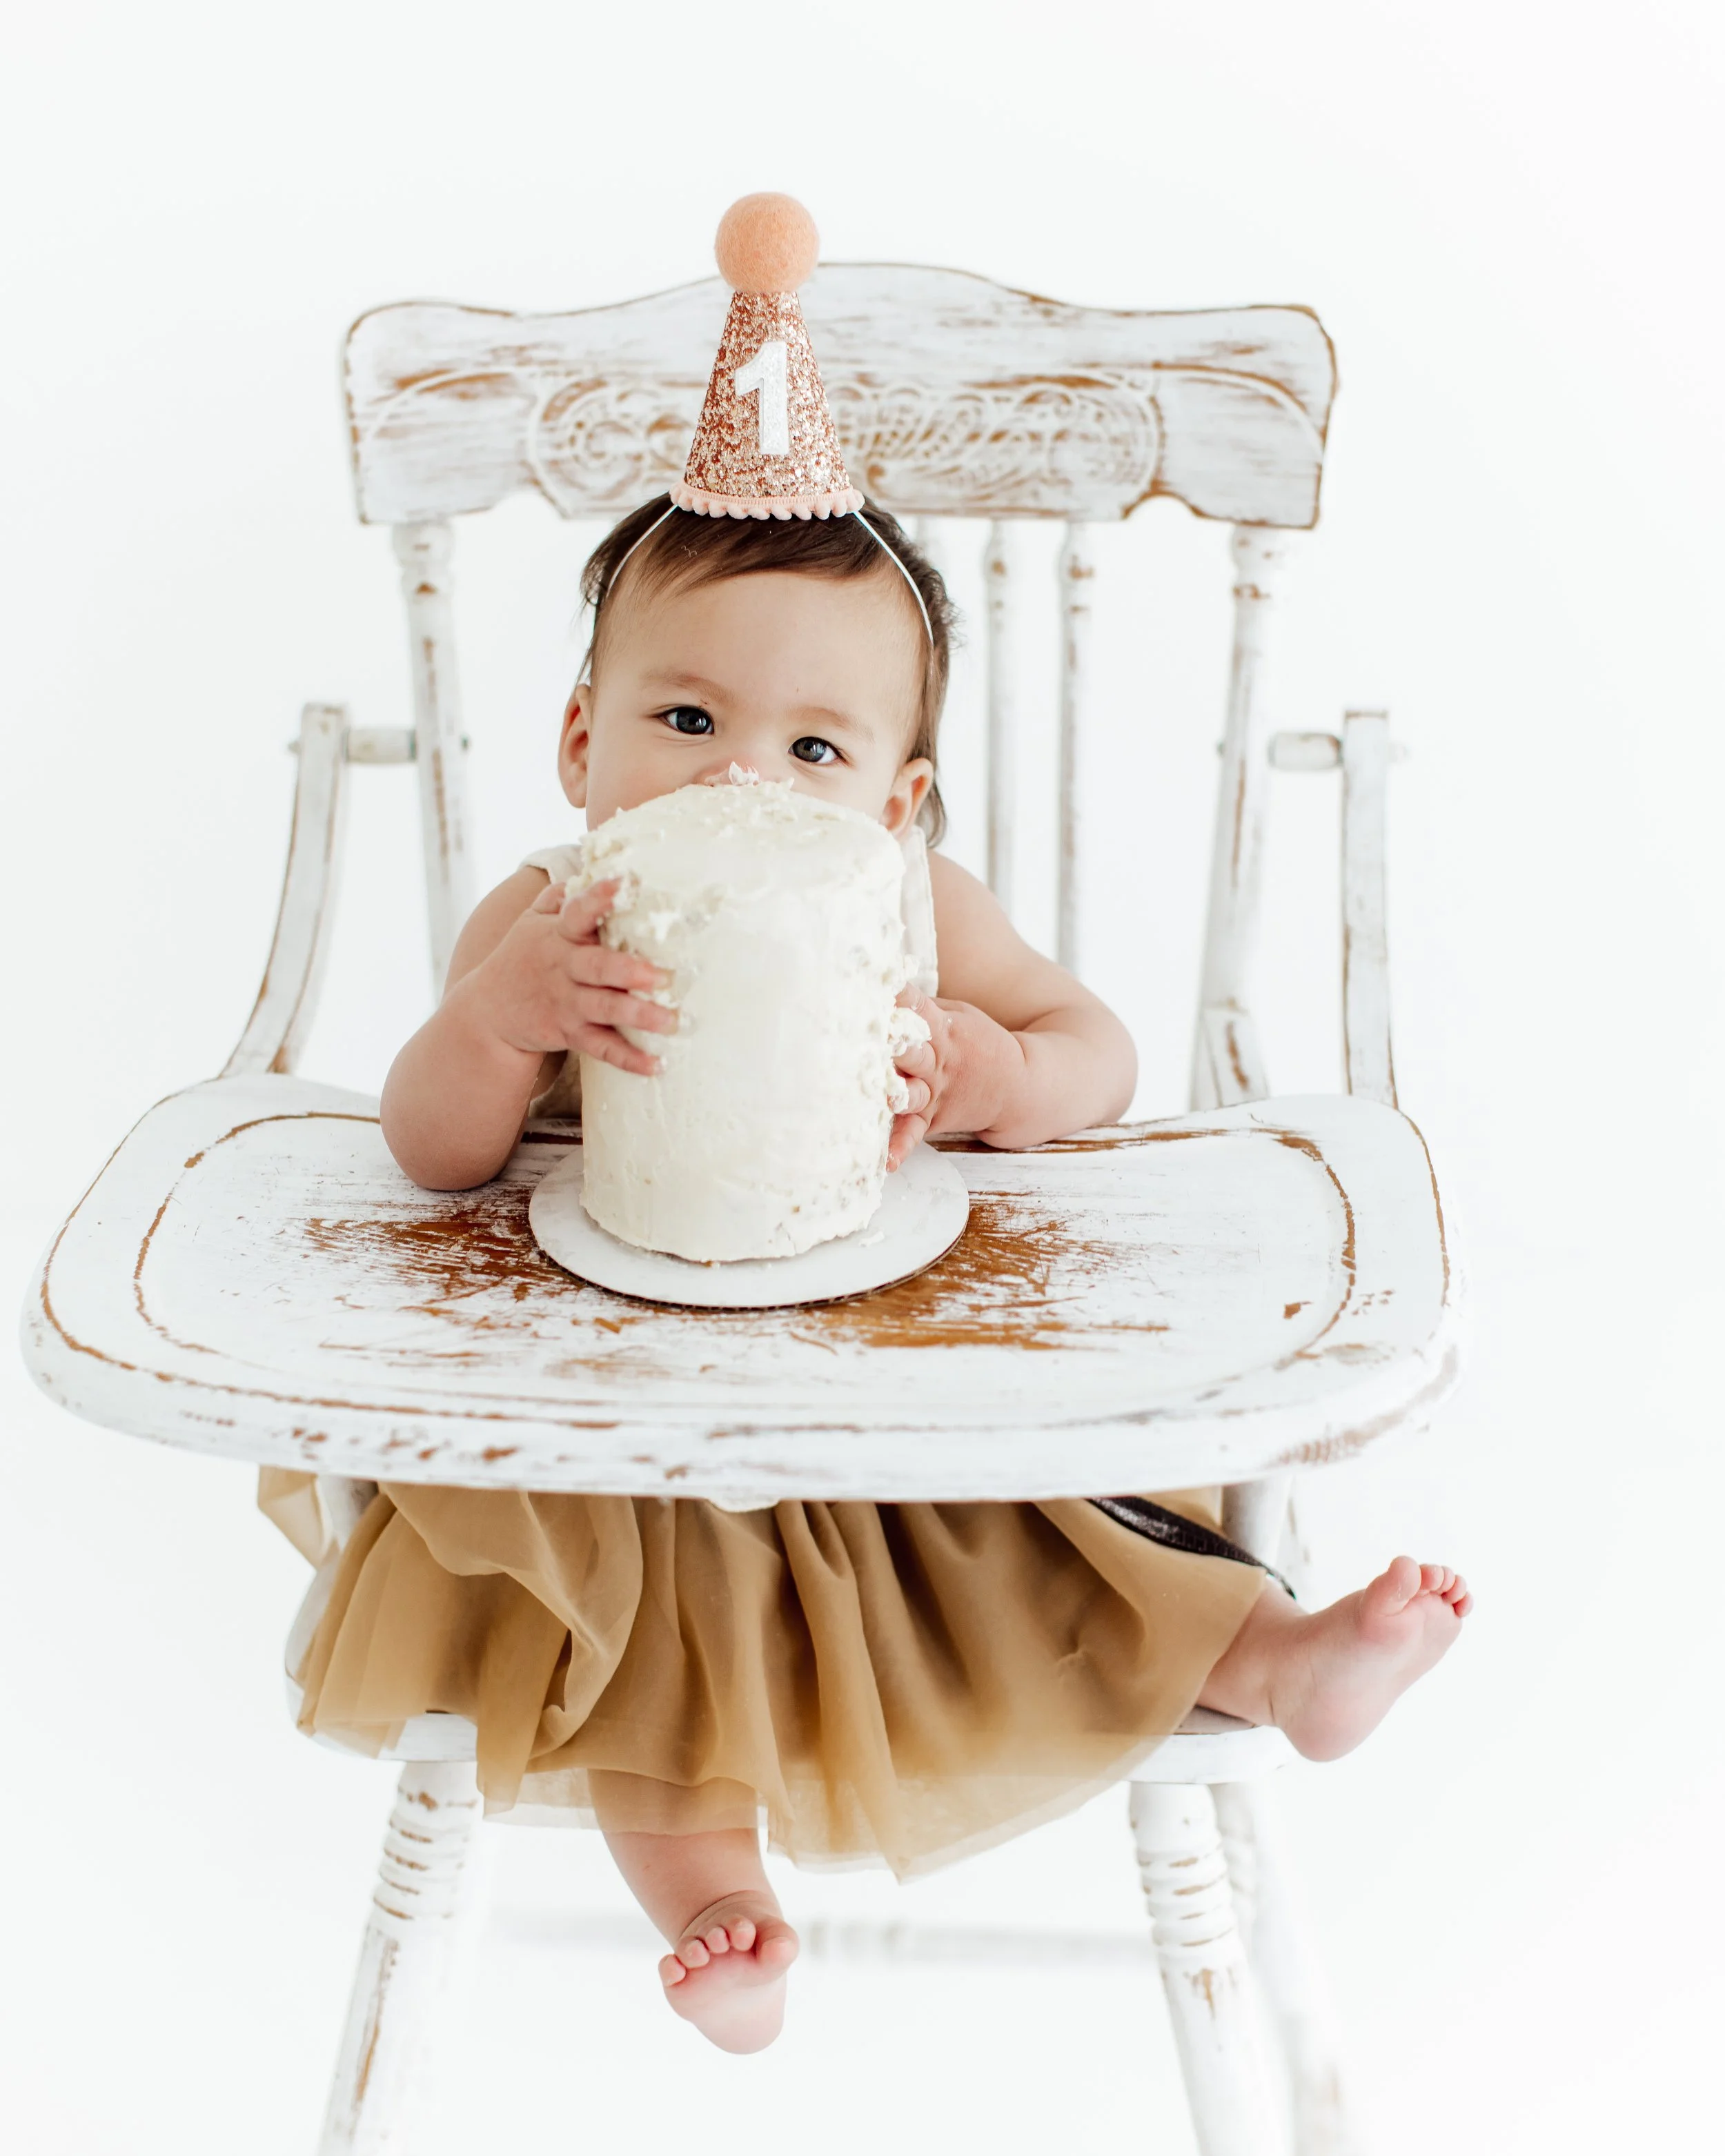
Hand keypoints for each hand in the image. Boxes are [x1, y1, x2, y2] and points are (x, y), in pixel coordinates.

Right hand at [455, 878, 674, 1076]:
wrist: (486, 1012)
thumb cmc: (522, 957)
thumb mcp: (531, 922)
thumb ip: (558, 898)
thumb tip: (589, 870)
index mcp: (557, 934)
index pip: (577, 911)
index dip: (598, 898)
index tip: (623, 883)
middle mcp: (562, 968)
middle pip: (597, 967)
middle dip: (628, 972)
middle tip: (663, 976)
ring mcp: (565, 1003)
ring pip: (604, 1010)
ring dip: (638, 1016)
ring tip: (670, 1022)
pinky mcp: (567, 1033)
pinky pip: (601, 1047)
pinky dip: (628, 1058)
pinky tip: (656, 1066)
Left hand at [887, 996, 1024, 1166]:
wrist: (1018, 1087)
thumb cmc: (976, 1044)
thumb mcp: (958, 1015)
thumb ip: (923, 1008)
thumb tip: (881, 990)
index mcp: (944, 1027)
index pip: (917, 1005)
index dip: (899, 996)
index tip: (879, 986)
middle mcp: (938, 1059)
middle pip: (912, 1049)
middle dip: (891, 1044)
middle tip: (868, 1037)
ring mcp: (936, 1091)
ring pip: (912, 1091)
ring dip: (896, 1093)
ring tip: (880, 1095)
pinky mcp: (933, 1117)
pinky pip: (914, 1131)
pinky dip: (902, 1145)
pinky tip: (888, 1159)